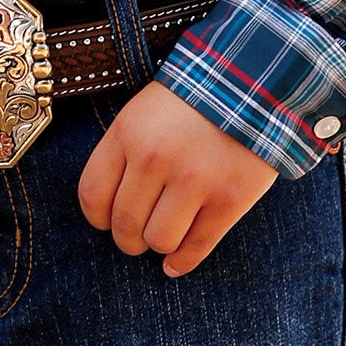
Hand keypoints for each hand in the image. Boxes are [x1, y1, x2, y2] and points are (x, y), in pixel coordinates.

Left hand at [77, 80, 277, 277]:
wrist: (252, 81)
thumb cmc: (192, 99)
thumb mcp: (145, 110)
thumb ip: (125, 153)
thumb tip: (109, 212)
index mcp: (129, 132)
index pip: (92, 195)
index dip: (99, 217)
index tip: (109, 220)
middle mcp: (156, 158)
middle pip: (125, 225)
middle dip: (128, 238)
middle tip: (138, 235)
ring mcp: (194, 180)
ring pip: (159, 241)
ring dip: (159, 245)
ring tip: (165, 234)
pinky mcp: (228, 199)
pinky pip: (196, 248)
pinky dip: (182, 262)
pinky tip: (176, 263)